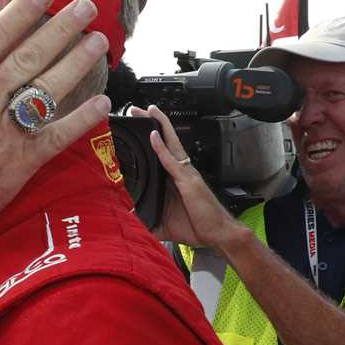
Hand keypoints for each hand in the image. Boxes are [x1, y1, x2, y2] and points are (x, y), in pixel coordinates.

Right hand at [0, 0, 112, 237]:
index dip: (19, 14)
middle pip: (26, 59)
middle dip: (59, 29)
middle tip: (85, 7)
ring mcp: (2, 134)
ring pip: (45, 91)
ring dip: (75, 64)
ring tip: (97, 42)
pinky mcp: (20, 162)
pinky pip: (56, 137)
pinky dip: (80, 120)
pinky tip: (101, 102)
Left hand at [128, 104, 245, 248]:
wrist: (218, 234)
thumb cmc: (196, 225)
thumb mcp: (162, 223)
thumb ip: (145, 220)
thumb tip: (126, 221)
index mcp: (173, 178)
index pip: (159, 152)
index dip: (149, 137)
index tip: (135, 126)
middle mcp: (180, 171)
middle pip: (164, 141)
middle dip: (152, 123)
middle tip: (135, 109)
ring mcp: (185, 174)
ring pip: (170, 143)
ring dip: (159, 126)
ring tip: (147, 110)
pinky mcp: (187, 181)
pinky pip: (172, 160)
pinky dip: (162, 148)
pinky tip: (154, 135)